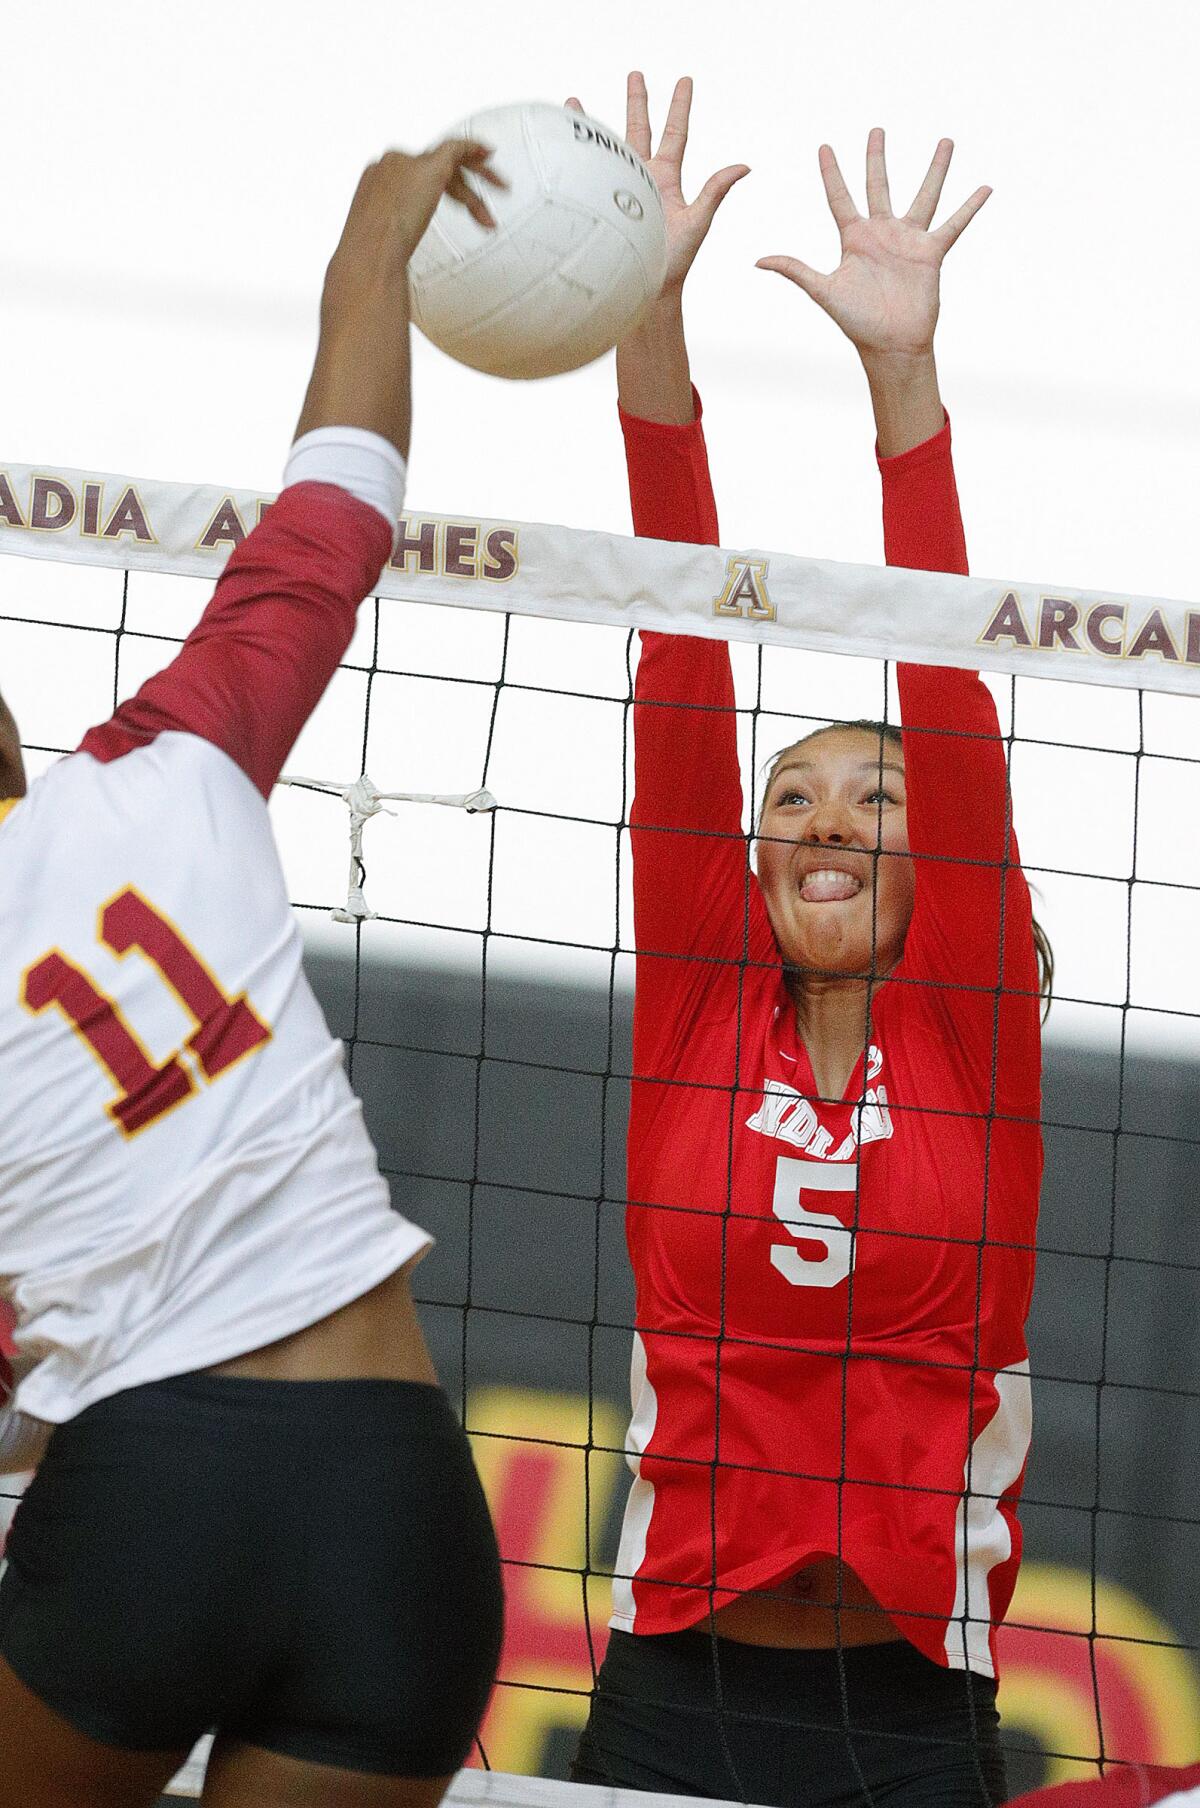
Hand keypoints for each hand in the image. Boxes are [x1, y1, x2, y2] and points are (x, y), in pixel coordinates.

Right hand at [297, 141, 503, 456]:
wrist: (366, 270)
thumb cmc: (360, 296)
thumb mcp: (374, 305)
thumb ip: (381, 319)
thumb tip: (381, 372)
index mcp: (367, 205)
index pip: (397, 193)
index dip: (422, 201)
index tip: (441, 214)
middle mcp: (382, 178)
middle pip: (422, 172)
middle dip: (450, 186)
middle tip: (479, 208)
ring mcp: (402, 168)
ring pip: (443, 162)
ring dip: (472, 178)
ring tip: (501, 190)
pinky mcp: (424, 169)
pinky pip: (455, 149)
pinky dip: (474, 149)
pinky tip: (494, 157)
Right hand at [567, 73, 747, 296]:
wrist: (645, 288)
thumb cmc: (675, 261)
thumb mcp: (699, 221)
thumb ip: (716, 190)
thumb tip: (745, 166)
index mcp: (668, 179)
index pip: (675, 133)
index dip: (680, 107)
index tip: (684, 80)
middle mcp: (643, 179)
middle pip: (640, 130)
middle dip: (637, 101)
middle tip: (635, 74)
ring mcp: (619, 189)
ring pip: (607, 147)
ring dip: (594, 123)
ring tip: (576, 102)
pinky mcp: (599, 202)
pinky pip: (586, 173)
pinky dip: (574, 155)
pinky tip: (562, 140)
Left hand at [757, 129, 989, 362]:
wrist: (890, 345)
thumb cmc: (856, 322)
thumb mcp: (823, 292)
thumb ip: (795, 271)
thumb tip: (759, 260)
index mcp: (853, 239)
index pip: (839, 197)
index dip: (830, 172)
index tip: (824, 147)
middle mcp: (881, 234)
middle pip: (878, 185)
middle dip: (876, 158)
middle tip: (876, 130)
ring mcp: (908, 241)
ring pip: (924, 195)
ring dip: (935, 169)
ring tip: (946, 141)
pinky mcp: (931, 254)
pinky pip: (953, 225)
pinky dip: (969, 207)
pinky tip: (984, 188)